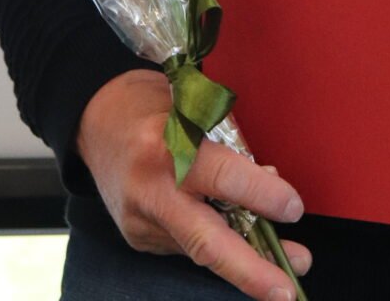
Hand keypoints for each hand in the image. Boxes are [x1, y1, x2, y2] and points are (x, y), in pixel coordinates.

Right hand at [75, 69, 310, 299]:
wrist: (96, 120)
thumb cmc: (154, 107)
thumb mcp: (195, 109)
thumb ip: (230, 148)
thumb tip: (270, 183)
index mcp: (166, 146)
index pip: (222, 178)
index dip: (262, 195)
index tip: (294, 208)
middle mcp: (151, 191)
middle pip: (206, 242)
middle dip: (251, 270)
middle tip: (288, 288)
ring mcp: (141, 221)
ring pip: (200, 252)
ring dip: (245, 265)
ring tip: (282, 274)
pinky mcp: (138, 239)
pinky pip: (186, 248)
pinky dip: (217, 249)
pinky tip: (240, 248)